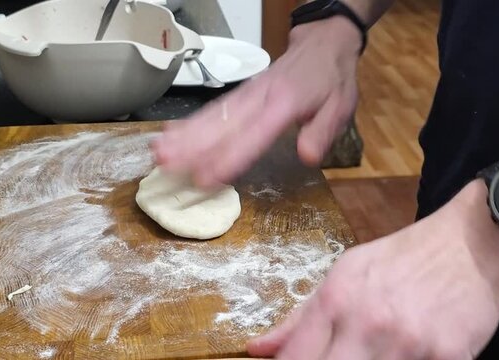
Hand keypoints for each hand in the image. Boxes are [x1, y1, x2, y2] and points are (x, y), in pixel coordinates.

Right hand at [151, 17, 362, 187]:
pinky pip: (213, 110)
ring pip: (211, 116)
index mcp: (284, 104)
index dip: (229, 157)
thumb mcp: (340, 107)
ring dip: (184, 135)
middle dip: (192, 147)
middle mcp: (259, 98)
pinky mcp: (240, 94)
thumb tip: (306, 157)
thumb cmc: (331, 80)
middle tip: (166, 164)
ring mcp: (246, 94)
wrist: (322, 44)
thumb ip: (321, 132)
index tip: (206, 178)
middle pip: (222, 125)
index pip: (253, 135)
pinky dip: (190, 123)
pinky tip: (171, 134)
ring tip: (159, 153)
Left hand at [247, 181, 498, 359]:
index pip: (296, 359)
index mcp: (336, 300)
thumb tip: (257, 349)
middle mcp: (367, 323)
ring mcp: (408, 344)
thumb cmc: (402, 258)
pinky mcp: (448, 357)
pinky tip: (407, 358)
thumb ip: (300, 317)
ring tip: (374, 356)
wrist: (470, 242)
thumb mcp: (346, 274)